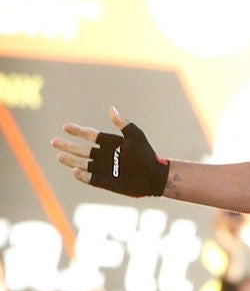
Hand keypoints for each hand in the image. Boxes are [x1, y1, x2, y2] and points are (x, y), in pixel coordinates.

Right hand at [53, 109, 168, 197]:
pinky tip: (75, 171)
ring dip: (71, 160)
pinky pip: (90, 178)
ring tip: (59, 156)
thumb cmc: (147, 155)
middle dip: (68, 146)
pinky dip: (82, 175)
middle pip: (82, 150)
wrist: (155, 177)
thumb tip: (112, 109)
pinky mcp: (105, 181)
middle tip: (54, 141)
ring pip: (82, 163)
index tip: (66, 127)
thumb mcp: (136, 137)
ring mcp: (104, 169)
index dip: (78, 131)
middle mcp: (104, 155)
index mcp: (110, 143)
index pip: (90, 135)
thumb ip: (123, 124)